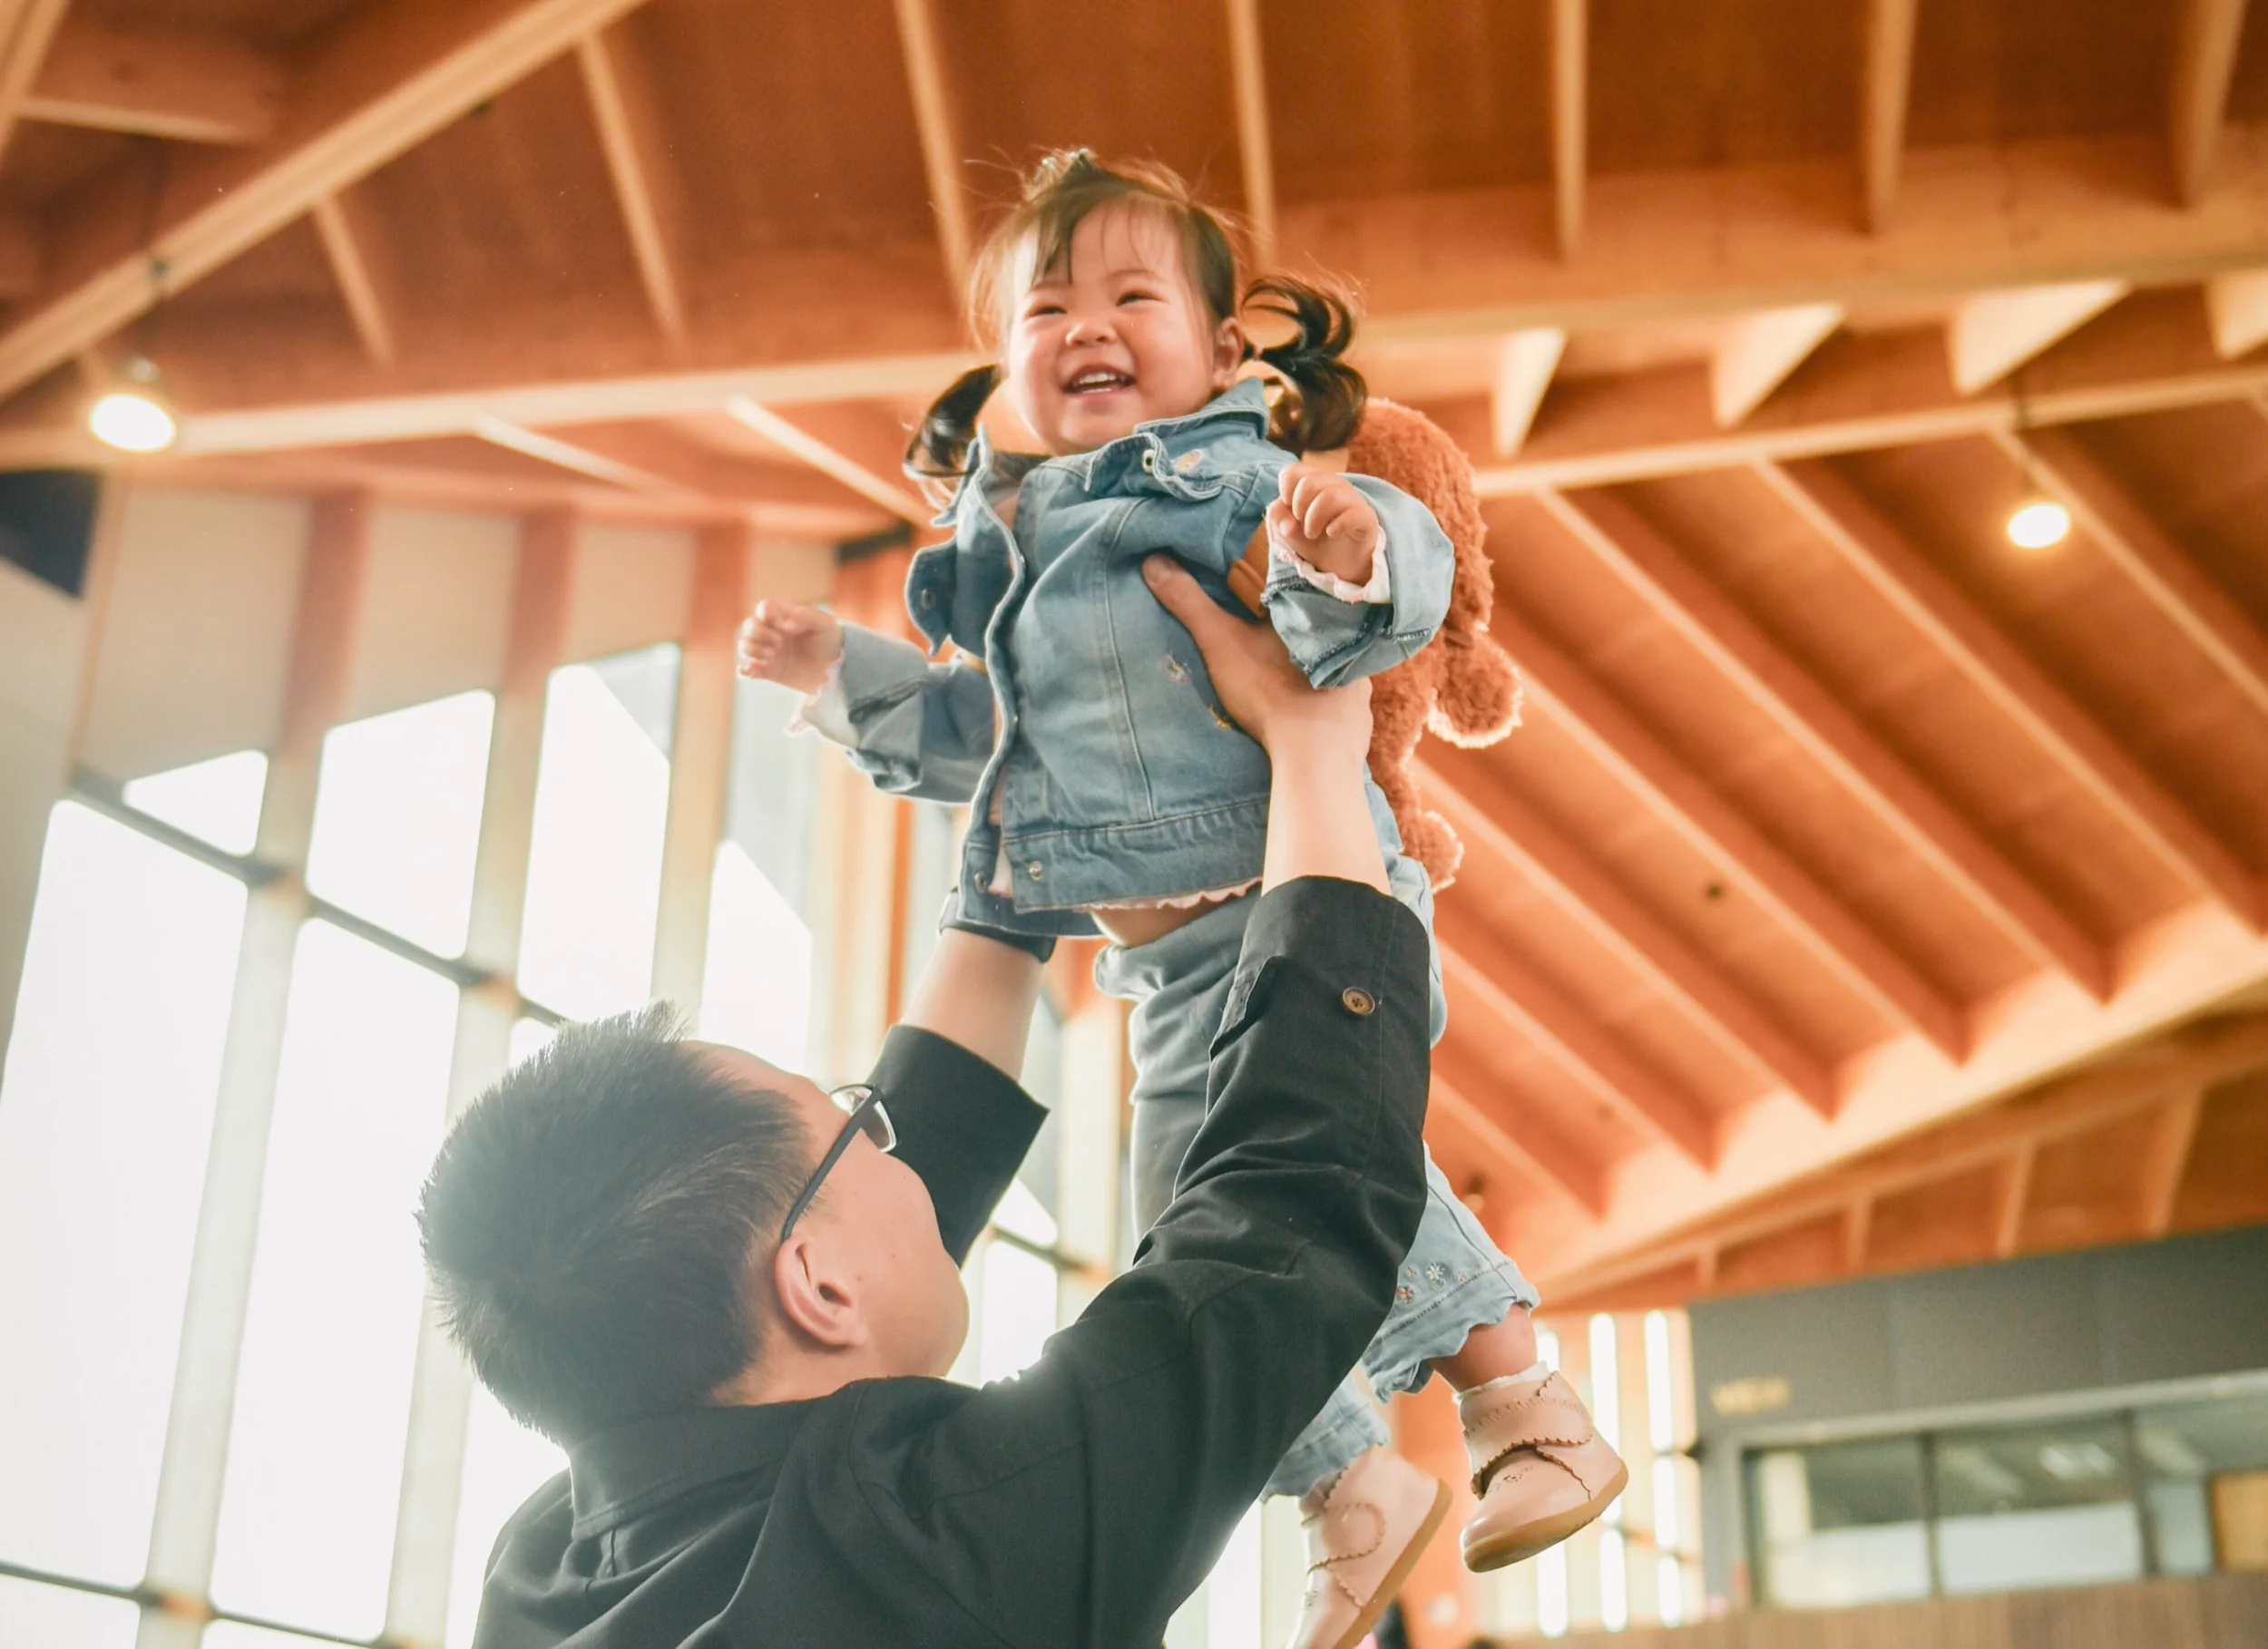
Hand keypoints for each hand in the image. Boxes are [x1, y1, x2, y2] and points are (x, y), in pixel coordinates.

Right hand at [737, 599, 843, 694]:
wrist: (835, 670)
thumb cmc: (830, 641)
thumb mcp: (825, 624)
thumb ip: (807, 615)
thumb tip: (786, 624)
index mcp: (783, 616)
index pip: (764, 607)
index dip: (768, 613)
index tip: (784, 625)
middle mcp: (771, 632)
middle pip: (749, 625)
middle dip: (759, 632)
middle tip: (779, 642)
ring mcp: (767, 652)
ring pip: (744, 645)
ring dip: (754, 649)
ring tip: (773, 654)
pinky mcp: (767, 671)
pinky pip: (745, 670)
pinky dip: (745, 669)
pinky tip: (754, 669)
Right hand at [1140, 557, 1370, 764]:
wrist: (1313, 758)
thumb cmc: (1269, 692)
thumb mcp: (1220, 642)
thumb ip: (1189, 602)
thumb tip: (1153, 562)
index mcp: (1319, 614)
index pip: (1305, 589)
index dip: (1284, 591)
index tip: (1265, 595)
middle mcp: (1350, 644)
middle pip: (1322, 629)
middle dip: (1300, 631)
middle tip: (1274, 639)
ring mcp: (1360, 685)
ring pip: (1335, 666)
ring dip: (1315, 669)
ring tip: (1291, 676)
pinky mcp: (1360, 719)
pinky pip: (1344, 703)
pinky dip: (1327, 704)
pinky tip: (1310, 711)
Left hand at [1267, 463, 1380, 586]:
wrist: (1340, 567)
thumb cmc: (1315, 541)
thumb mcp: (1289, 531)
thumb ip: (1278, 518)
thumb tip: (1288, 524)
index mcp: (1315, 482)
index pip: (1293, 472)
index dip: (1285, 492)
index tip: (1290, 510)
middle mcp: (1335, 485)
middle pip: (1309, 482)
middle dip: (1298, 507)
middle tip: (1302, 525)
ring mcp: (1352, 499)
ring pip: (1329, 495)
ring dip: (1313, 519)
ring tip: (1312, 534)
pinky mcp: (1366, 517)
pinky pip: (1353, 513)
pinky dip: (1337, 526)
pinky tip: (1332, 533)